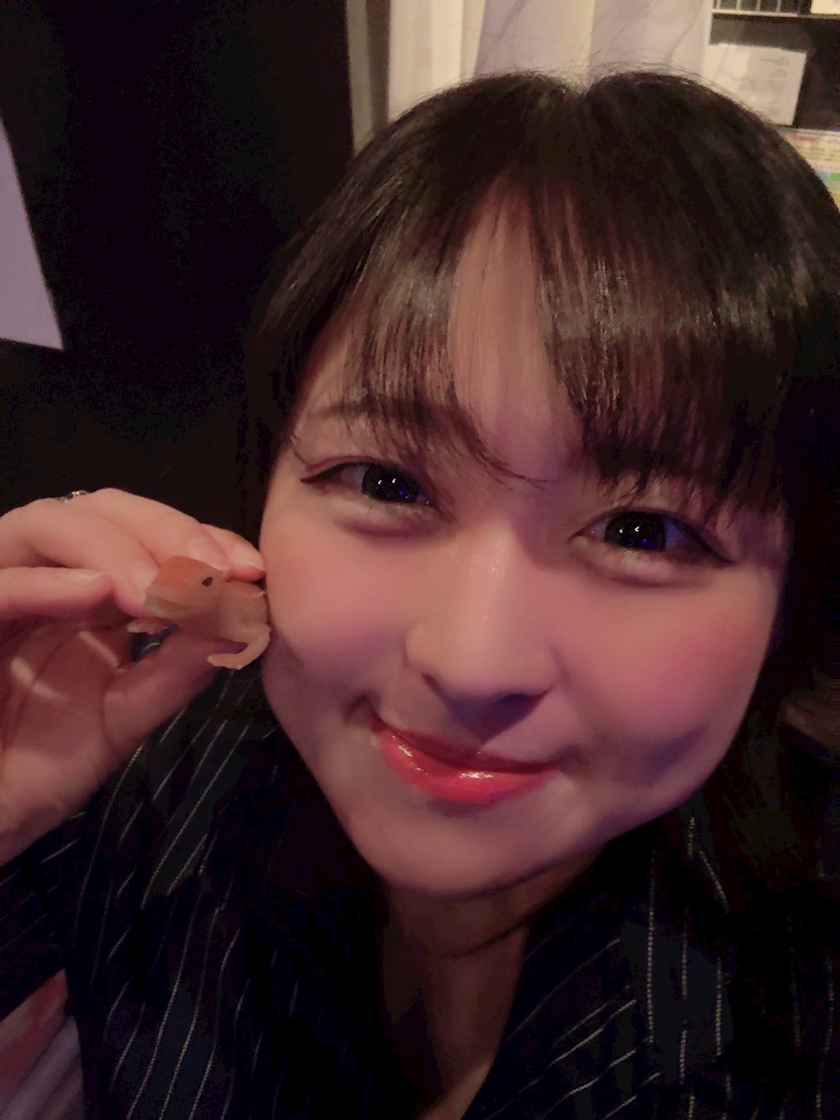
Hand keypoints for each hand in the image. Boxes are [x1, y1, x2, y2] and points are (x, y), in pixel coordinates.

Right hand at [0, 490, 265, 863]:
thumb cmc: (35, 768)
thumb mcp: (122, 717)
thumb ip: (175, 670)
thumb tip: (242, 623)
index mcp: (85, 593)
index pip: (146, 536)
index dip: (200, 541)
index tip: (249, 572)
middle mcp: (43, 577)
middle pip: (102, 511)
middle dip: (166, 534)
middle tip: (212, 573)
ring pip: (46, 523)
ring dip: (114, 549)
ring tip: (160, 591)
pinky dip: (45, 583)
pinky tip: (99, 594)